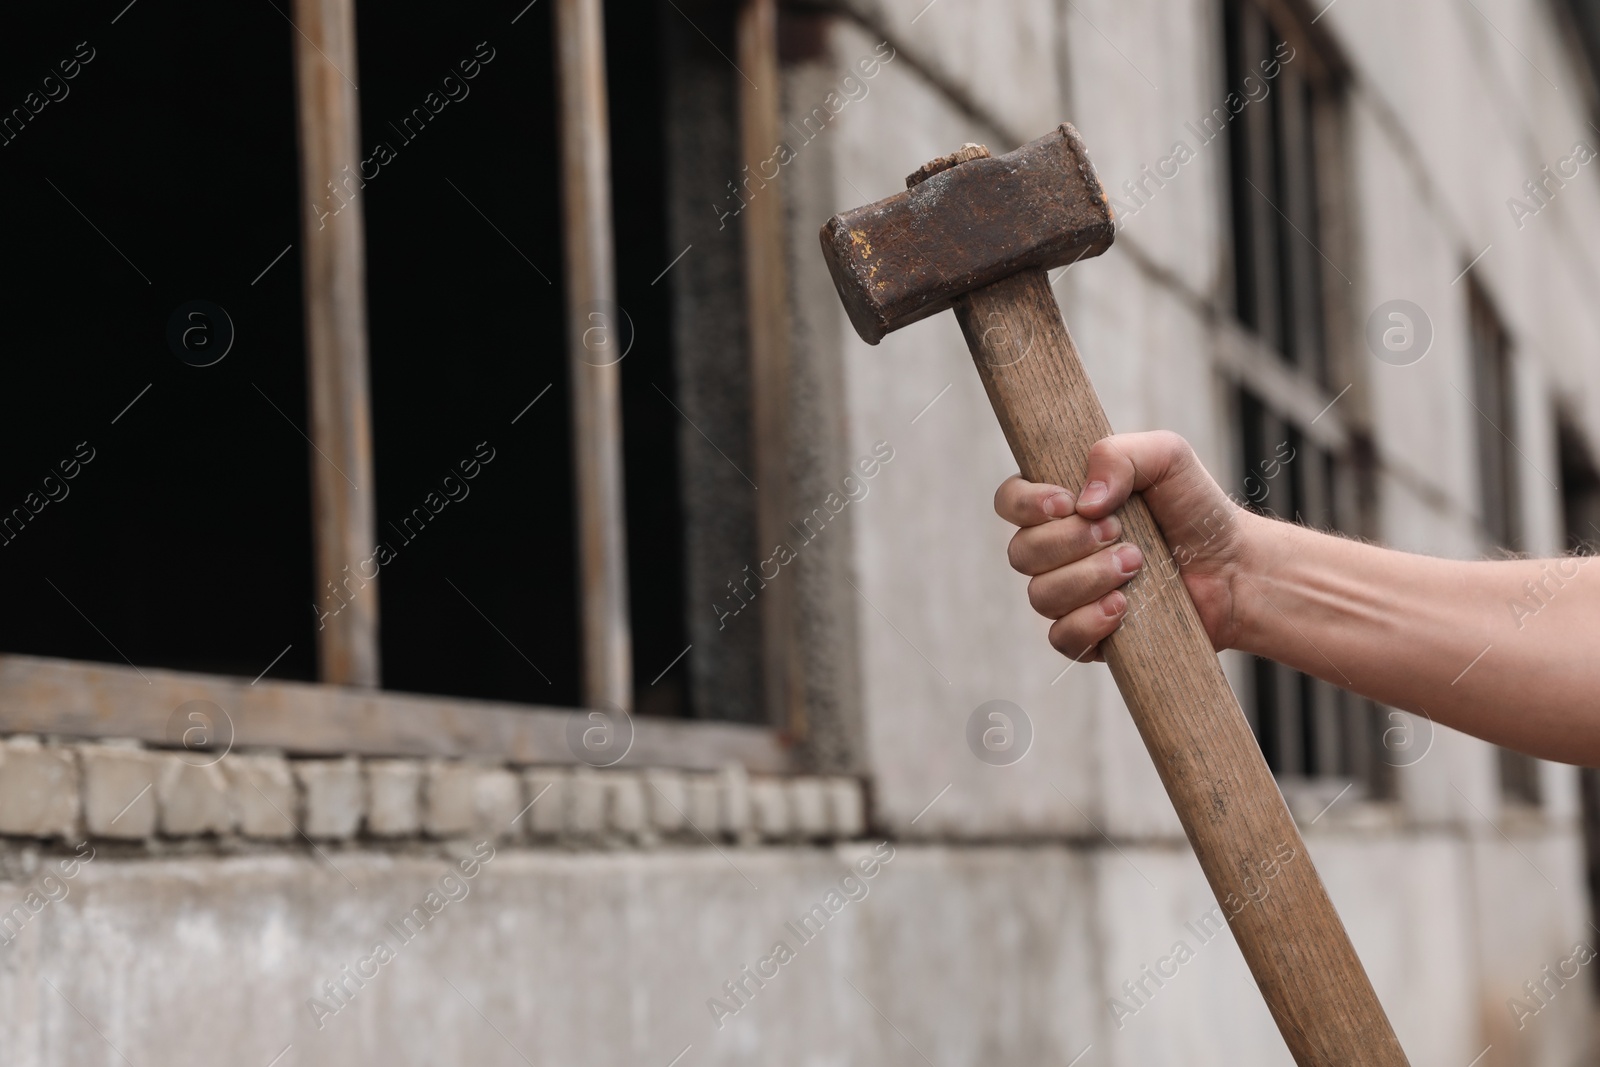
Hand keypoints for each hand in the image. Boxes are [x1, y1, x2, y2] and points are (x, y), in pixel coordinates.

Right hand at [994, 431, 1253, 660]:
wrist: (1235, 566)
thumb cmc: (1196, 508)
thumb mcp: (1166, 457)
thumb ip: (1119, 455)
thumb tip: (1083, 504)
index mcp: (1063, 506)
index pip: (1009, 502)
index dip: (1025, 504)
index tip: (1066, 503)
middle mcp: (1057, 552)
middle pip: (1021, 553)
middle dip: (1069, 542)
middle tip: (1120, 531)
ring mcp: (1070, 596)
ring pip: (1041, 596)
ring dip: (1087, 578)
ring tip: (1135, 564)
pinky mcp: (1090, 636)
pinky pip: (1061, 637)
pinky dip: (1088, 622)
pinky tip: (1123, 607)